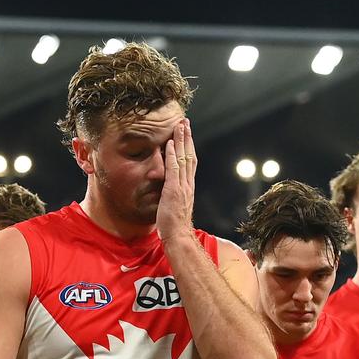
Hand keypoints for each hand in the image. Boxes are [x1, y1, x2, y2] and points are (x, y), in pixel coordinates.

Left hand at [155, 118, 197, 242]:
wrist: (178, 236)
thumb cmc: (174, 225)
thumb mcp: (174, 205)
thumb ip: (173, 194)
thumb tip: (168, 189)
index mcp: (188, 186)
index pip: (190, 162)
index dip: (188, 147)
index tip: (186, 133)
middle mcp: (187, 183)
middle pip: (189, 155)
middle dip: (187, 137)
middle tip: (185, 122)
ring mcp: (181, 186)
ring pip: (184, 158)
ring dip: (181, 140)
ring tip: (180, 125)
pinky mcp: (173, 190)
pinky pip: (173, 169)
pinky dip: (172, 155)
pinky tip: (170, 144)